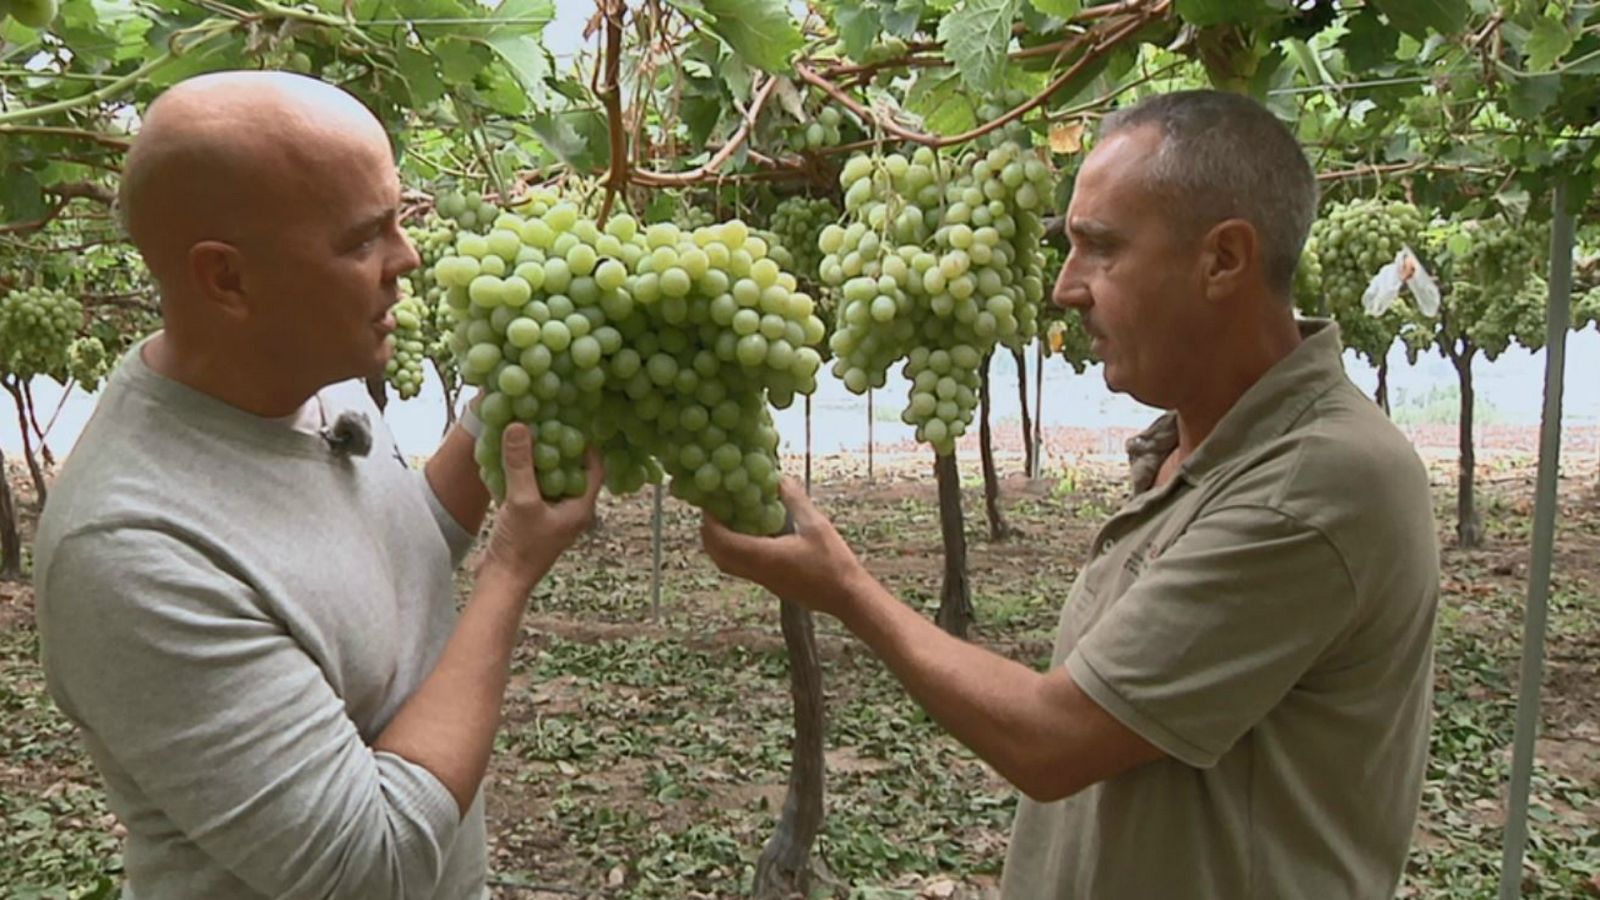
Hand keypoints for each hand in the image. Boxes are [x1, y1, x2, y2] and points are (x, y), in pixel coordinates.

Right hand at [480, 423, 603, 589]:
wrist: (501, 582)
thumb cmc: (519, 548)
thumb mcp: (521, 501)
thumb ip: (521, 464)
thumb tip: (520, 425)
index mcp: (581, 508)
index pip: (596, 468)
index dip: (587, 445)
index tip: (573, 422)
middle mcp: (572, 512)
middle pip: (572, 471)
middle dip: (560, 449)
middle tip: (548, 423)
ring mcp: (553, 517)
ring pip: (552, 481)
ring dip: (541, 461)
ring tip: (528, 435)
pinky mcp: (535, 521)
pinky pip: (536, 491)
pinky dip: (527, 476)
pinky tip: (511, 460)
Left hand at [700, 478, 865, 618]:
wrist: (845, 596)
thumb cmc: (833, 562)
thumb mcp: (816, 524)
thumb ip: (795, 500)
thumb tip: (779, 479)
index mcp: (764, 556)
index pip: (723, 540)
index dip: (711, 522)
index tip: (708, 503)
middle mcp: (757, 571)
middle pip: (718, 555)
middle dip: (710, 532)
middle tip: (713, 509)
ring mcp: (762, 580)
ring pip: (727, 564)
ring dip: (720, 543)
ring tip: (727, 519)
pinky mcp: (770, 584)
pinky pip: (740, 567)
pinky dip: (733, 551)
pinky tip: (749, 534)